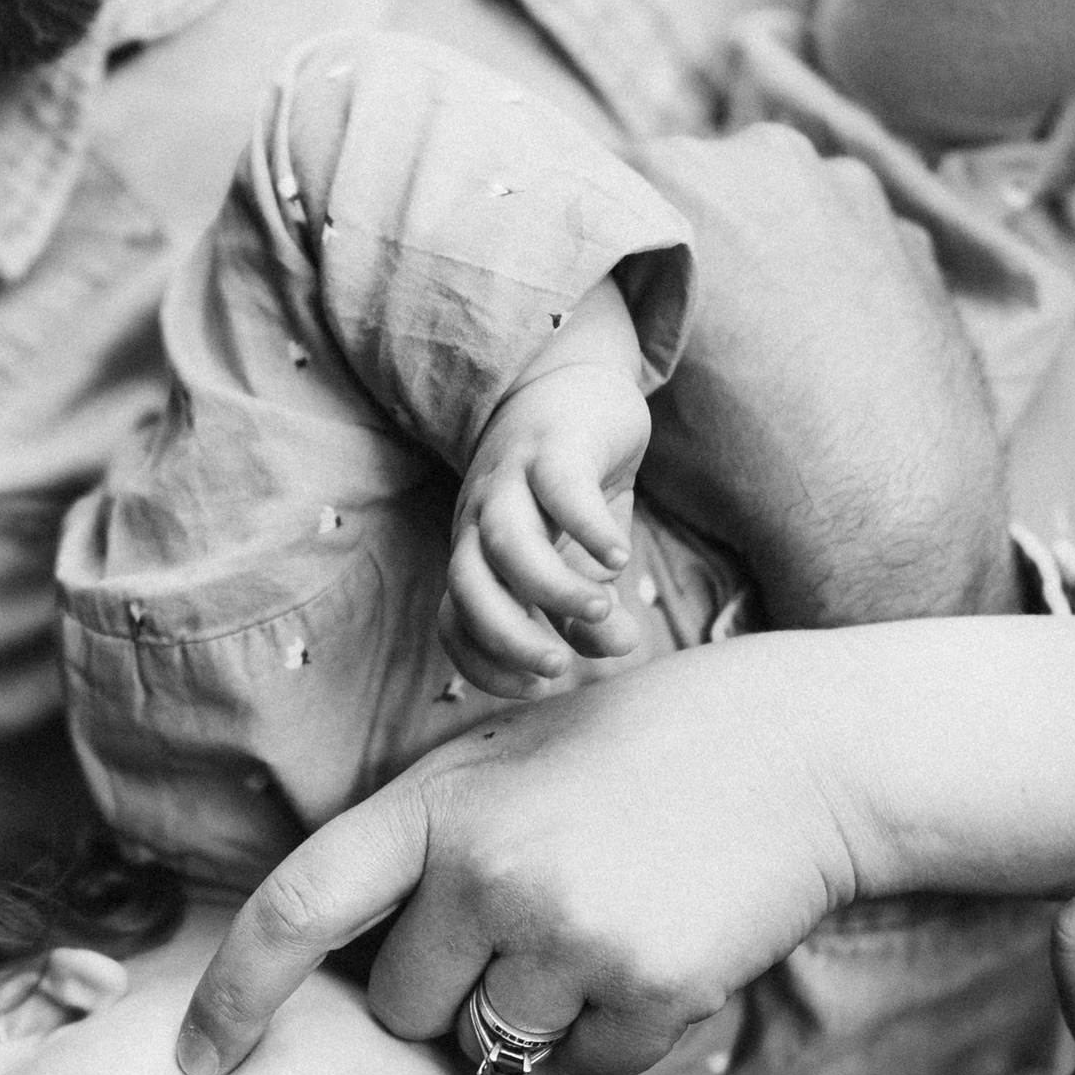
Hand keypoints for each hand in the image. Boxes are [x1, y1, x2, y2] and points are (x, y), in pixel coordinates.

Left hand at [176, 636, 867, 1074]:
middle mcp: (486, 870)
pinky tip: (657, 947)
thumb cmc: (638, 755)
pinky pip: (584, 1068)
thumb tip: (362, 986)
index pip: (297, 907)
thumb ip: (422, 851)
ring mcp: (568, 934)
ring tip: (601, 921)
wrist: (804, 752)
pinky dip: (611, 1033)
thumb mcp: (505, 763)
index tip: (200, 1059)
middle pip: (406, 1007)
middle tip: (532, 918)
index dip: (235, 993)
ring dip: (534, 1016)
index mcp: (435, 803)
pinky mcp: (646, 989)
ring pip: (494, 1048)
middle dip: (449, 991)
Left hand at [443, 358, 647, 694]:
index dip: (484, 662)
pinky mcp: (556, 445)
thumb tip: (615, 648)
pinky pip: (561, 487)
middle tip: (556, 667)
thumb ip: (590, 610)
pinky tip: (621, 559)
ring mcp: (514, 478)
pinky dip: (588, 530)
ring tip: (600, 609)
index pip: (454, 619)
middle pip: (468, 585)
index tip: (534, 689)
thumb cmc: (573, 487)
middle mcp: (483, 518)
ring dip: (551, 587)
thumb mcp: (583, 559)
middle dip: (506, 636)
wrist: (578, 384)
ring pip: (506, 540)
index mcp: (479, 553)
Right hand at [637, 122, 1013, 624]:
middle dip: (694, 237)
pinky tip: (828, 343)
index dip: (612, 241)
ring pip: (779, 205)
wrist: (884, 505)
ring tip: (767, 338)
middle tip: (695, 319)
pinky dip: (832, 274)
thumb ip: (608, 305)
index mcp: (674, 178)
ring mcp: (847, 187)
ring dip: (765, 249)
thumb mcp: (627, 384)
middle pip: (702, 182)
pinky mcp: (908, 230)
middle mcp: (763, 157)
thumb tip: (592, 280)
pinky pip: (847, 238)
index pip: (615, 185)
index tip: (618, 286)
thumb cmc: (739, 455)